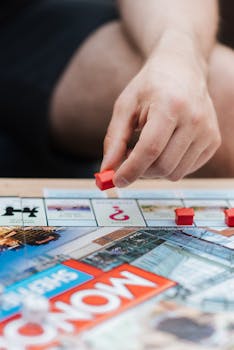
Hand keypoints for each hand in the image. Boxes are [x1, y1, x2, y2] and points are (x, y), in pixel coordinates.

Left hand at [101, 42, 220, 186]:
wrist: (182, 70)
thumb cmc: (150, 87)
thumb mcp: (126, 106)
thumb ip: (115, 139)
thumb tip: (107, 170)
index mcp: (171, 105)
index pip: (150, 150)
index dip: (130, 170)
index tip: (116, 181)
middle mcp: (194, 119)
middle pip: (163, 166)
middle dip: (140, 171)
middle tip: (129, 160)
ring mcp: (208, 132)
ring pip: (175, 173)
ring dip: (154, 170)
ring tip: (147, 149)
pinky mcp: (213, 141)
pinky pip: (186, 170)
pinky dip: (170, 167)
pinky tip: (164, 148)